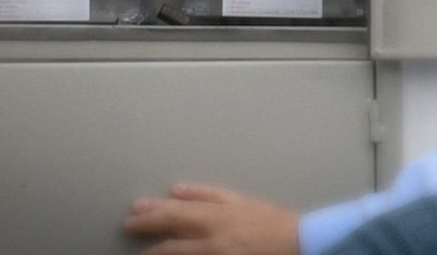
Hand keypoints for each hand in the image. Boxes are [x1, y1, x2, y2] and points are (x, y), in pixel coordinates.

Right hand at [125, 183, 300, 254]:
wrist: (309, 245)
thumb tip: (184, 252)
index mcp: (215, 247)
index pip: (173, 250)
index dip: (153, 253)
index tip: (139, 254)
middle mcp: (217, 226)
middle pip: (174, 220)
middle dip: (149, 221)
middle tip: (128, 221)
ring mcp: (230, 210)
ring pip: (188, 203)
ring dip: (163, 204)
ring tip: (140, 203)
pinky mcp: (244, 202)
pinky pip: (213, 192)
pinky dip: (194, 190)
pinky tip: (179, 188)